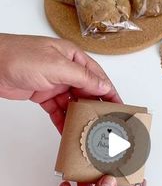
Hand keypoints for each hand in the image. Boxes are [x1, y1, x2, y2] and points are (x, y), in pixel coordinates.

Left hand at [0, 34, 121, 131]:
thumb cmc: (19, 56)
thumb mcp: (57, 65)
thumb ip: (82, 77)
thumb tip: (103, 86)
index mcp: (73, 57)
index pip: (97, 77)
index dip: (109, 92)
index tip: (119, 106)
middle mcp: (65, 69)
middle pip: (87, 91)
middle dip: (95, 107)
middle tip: (105, 122)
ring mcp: (54, 82)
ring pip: (72, 103)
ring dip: (79, 116)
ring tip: (88, 129)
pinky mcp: (43, 94)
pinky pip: (57, 110)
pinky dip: (62, 120)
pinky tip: (67, 130)